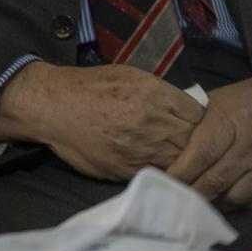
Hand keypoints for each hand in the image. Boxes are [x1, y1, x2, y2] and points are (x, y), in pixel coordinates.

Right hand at [0, 62, 203, 180]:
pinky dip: (166, 174)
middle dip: (195, 142)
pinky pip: (160, 175)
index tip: (193, 125)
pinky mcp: (128, 168)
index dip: (199, 121)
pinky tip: (162, 169)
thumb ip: (161, 93)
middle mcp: (152, 120)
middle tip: (189, 144)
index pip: (199, 114)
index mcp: (154, 93)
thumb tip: (187, 110)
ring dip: (182, 161)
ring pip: (182, 160)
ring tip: (179, 159)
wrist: (52, 106)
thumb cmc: (89, 87)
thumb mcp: (129, 76)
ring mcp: (141, 147)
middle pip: (195, 139)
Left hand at [167, 70, 251, 208]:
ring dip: (214, 202)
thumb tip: (167, 140)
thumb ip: (195, 121)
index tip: (163, 184)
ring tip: (199, 201)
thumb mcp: (218, 101)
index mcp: (226, 124)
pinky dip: (237, 204)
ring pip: (235, 196)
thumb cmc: (249, 99)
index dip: (180, 174)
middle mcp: (247, 147)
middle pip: (215, 181)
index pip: (200, 156)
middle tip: (174, 201)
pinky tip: (225, 199)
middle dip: (192, 194)